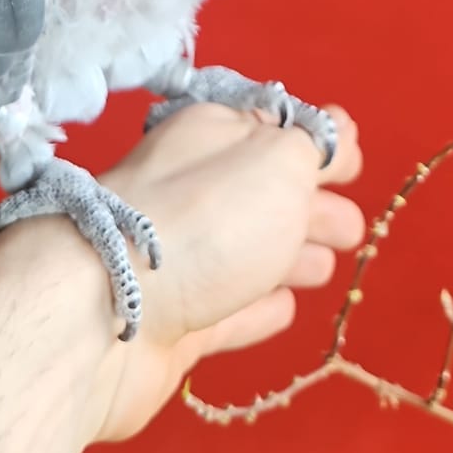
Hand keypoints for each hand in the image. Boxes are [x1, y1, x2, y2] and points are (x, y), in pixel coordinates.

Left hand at [87, 102, 363, 442]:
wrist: (101, 316)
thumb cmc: (200, 224)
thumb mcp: (275, 162)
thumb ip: (312, 147)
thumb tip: (336, 128)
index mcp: (210, 140)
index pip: (272, 134)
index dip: (315, 147)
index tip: (351, 162)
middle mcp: (190, 194)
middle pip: (262, 198)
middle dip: (309, 207)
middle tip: (351, 228)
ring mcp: (180, 264)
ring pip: (247, 254)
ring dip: (288, 258)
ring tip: (325, 267)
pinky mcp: (171, 325)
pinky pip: (227, 312)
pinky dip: (256, 310)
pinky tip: (283, 309)